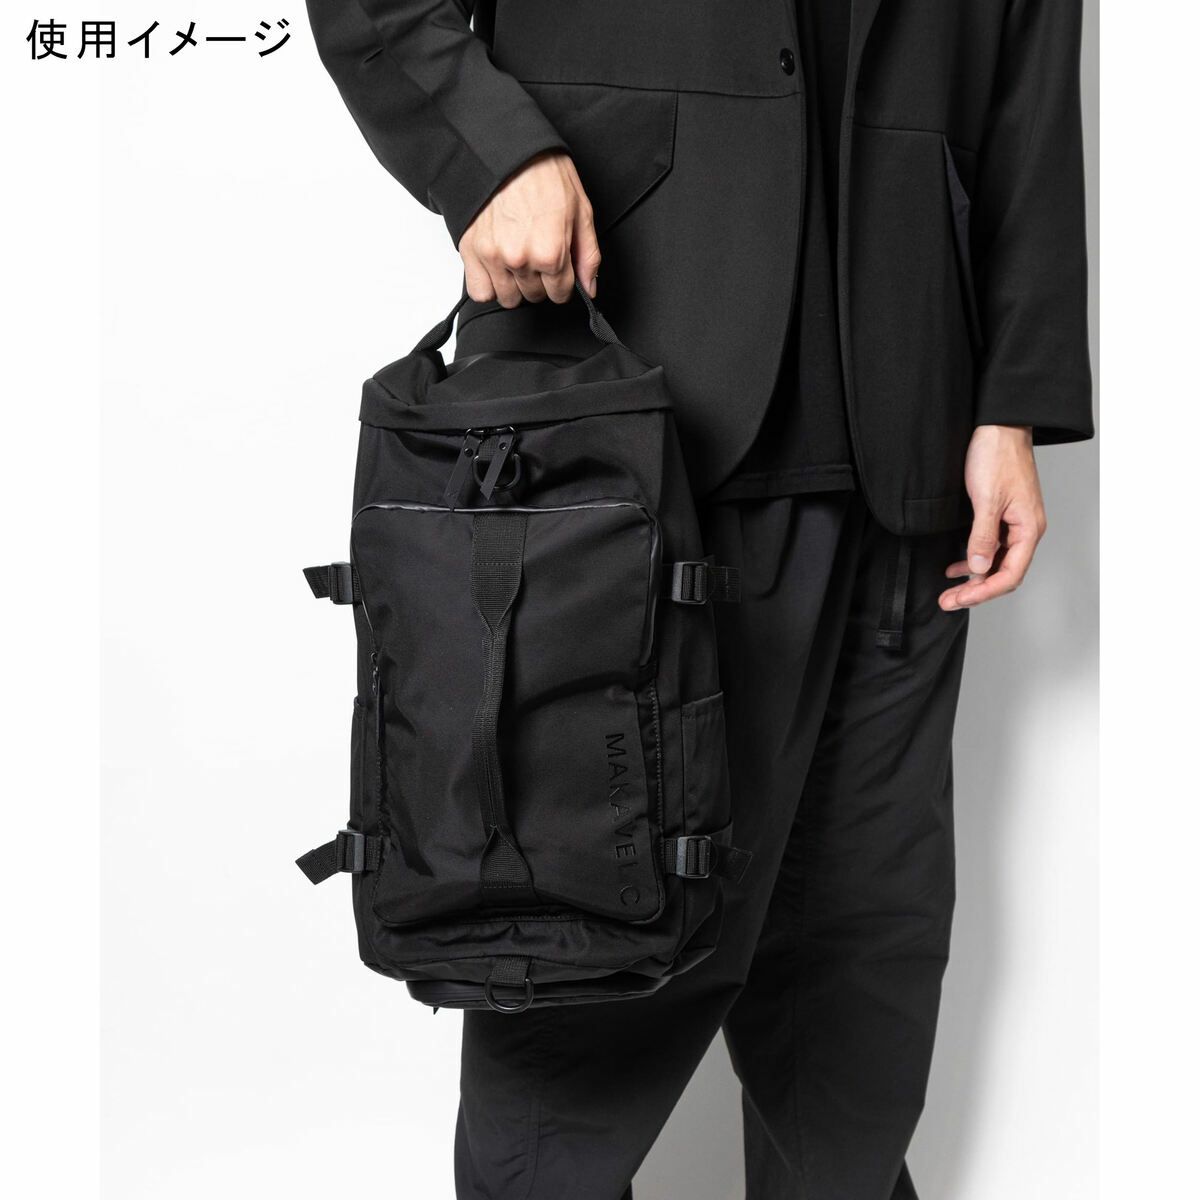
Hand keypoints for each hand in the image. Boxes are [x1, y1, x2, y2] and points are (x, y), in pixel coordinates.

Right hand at [459, 151, 600, 308]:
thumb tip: (589, 288)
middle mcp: (520, 259)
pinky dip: (489, 286)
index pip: (560, 294)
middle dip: (541, 282)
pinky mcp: (471, 251)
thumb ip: (588, 256)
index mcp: (550, 252)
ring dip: (516, 286)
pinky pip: (480, 291)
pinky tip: (498, 269)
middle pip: (535, 296)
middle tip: (538, 257)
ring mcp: (493, 257)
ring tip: (518, 261)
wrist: (506, 148)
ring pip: (508, 298)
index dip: (563, 282)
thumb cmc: (545, 173)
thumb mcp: (581, 211)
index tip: (559, 270)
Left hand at [940, 424, 1047, 610]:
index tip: (959, 600)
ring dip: (973, 578)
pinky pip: (991, 547)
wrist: (999, 425)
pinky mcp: (1002, 515)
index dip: (984, 592)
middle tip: (948, 601)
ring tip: (950, 590)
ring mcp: (1014, 523)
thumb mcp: (986, 499)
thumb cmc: (997, 455)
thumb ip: (982, 535)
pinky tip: (957, 566)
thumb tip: (979, 568)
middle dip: (976, 591)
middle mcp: (1025, 529)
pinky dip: (974, 559)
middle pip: (1003, 573)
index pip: (1010, 575)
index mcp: (1028, 528)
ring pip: (996, 562)